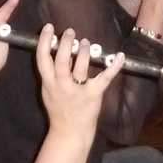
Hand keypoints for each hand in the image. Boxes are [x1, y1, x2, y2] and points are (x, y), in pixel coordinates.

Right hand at [35, 25, 125, 142]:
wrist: (69, 134)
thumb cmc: (58, 111)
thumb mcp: (47, 92)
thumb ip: (50, 74)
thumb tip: (55, 51)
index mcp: (48, 83)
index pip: (42, 58)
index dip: (45, 41)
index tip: (49, 28)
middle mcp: (61, 85)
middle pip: (62, 60)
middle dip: (66, 43)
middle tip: (70, 32)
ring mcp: (78, 90)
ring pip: (81, 66)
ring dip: (85, 51)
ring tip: (86, 42)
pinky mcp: (94, 95)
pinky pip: (104, 78)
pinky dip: (114, 66)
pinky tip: (120, 56)